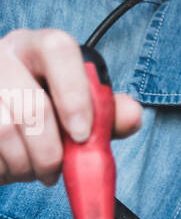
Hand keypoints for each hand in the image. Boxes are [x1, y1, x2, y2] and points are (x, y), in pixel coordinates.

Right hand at [0, 27, 140, 185]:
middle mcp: (2, 56)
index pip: (57, 47)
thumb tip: (130, 115)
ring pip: (5, 129)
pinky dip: (3, 168)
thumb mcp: (75, 116)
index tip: (82, 134)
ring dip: (24, 164)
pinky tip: (8, 167)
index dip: (74, 94)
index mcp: (35, 47)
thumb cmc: (39, 122)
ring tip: (30, 171)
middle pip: (30, 104)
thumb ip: (106, 116)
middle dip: (49, 151)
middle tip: (55, 171)